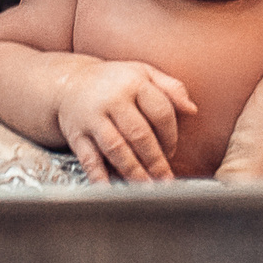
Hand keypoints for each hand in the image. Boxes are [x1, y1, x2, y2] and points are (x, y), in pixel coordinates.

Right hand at [56, 60, 196, 183]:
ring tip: (147, 187)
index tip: (172, 152)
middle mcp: (112, 99)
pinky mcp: (77, 135)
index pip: (160, 111)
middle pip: (138, 133)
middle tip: (165, 179)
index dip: (170, 135)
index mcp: (134, 83)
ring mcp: (92, 118)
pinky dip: (99, 176)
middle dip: (155, 160)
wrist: (71, 83)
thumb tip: (192, 109)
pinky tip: (110, 189)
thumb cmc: (115, 81)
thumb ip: (171, 88)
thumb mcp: (144, 73)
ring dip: (133, 170)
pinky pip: (88, 158)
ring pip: (115, 147)